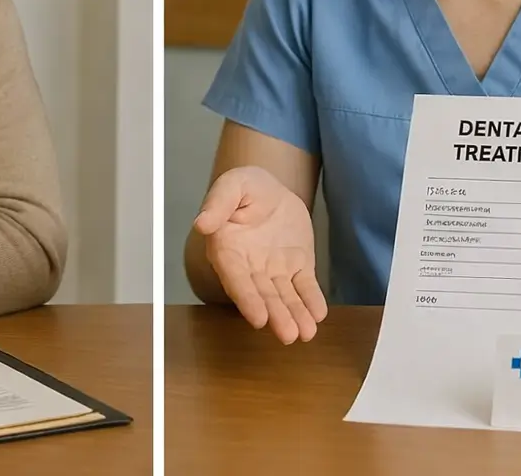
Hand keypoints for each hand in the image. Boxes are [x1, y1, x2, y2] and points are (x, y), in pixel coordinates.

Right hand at [194, 165, 327, 343]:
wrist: (270, 190)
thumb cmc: (245, 188)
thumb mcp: (232, 185)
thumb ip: (217, 203)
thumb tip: (202, 223)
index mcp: (228, 250)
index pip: (236, 279)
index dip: (247, 299)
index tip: (258, 318)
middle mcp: (250, 267)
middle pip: (262, 294)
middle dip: (276, 315)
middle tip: (288, 334)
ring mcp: (274, 270)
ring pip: (284, 296)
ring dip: (295, 314)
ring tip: (306, 332)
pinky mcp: (297, 267)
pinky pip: (304, 287)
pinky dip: (311, 301)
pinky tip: (318, 314)